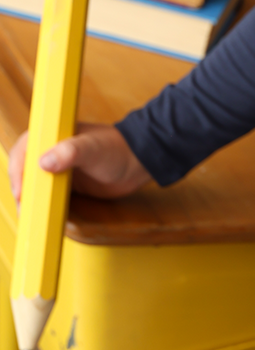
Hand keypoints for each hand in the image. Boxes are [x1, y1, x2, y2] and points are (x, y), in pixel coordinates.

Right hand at [8, 122, 150, 202]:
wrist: (140, 163)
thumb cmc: (120, 149)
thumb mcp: (95, 149)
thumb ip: (72, 152)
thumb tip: (44, 162)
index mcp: (57, 134)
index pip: (26, 148)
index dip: (18, 168)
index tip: (21, 189)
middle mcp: (54, 150)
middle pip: (25, 167)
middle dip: (21, 186)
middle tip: (24, 206)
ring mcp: (59, 167)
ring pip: (33, 182)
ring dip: (29, 198)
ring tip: (30, 214)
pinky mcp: (66, 183)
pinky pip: (46, 194)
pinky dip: (40, 204)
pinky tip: (40, 215)